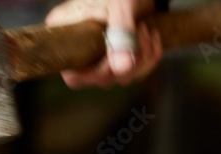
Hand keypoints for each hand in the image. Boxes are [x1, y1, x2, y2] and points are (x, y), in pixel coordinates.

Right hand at [45, 0, 162, 88]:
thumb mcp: (119, 6)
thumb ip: (121, 34)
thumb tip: (122, 70)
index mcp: (68, 36)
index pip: (73, 75)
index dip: (96, 73)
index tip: (114, 51)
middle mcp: (82, 51)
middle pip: (102, 79)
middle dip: (127, 60)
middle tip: (138, 28)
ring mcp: (102, 58)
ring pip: (123, 78)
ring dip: (143, 57)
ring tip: (144, 27)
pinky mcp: (120, 59)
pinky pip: (138, 73)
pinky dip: (151, 57)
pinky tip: (151, 35)